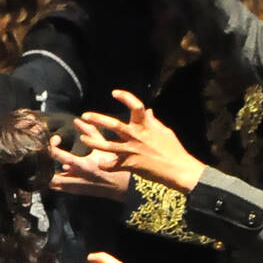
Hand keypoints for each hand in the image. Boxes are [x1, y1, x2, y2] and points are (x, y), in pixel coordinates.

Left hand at [47, 134, 131, 200]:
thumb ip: (90, 132)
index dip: (51, 146)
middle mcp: (75, 178)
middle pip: (49, 173)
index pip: (57, 155)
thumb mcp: (102, 146)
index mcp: (82, 165)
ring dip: (47, 172)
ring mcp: (74, 188)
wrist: (123, 185)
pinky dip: (52, 179)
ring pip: (50, 183)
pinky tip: (52, 171)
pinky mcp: (74, 192)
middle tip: (43, 153)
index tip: (56, 139)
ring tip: (46, 161)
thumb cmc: (114, 164)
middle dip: (43, 163)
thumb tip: (77, 120)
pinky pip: (57, 187)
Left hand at [76, 90, 205, 192]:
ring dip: (94, 142)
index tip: (114, 93)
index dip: (125, 97)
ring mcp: (133, 151)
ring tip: (83, 139)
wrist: (179, 170)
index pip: (136, 107)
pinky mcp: (131, 164)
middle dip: (98, 119)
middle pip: (114, 125)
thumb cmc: (174, 150)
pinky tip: (100, 163)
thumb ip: (153, 121)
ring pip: (108, 146)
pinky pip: (113, 165)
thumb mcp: (165, 132)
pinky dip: (106, 165)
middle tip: (85, 115)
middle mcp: (137, 137)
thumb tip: (148, 110)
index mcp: (146, 126)